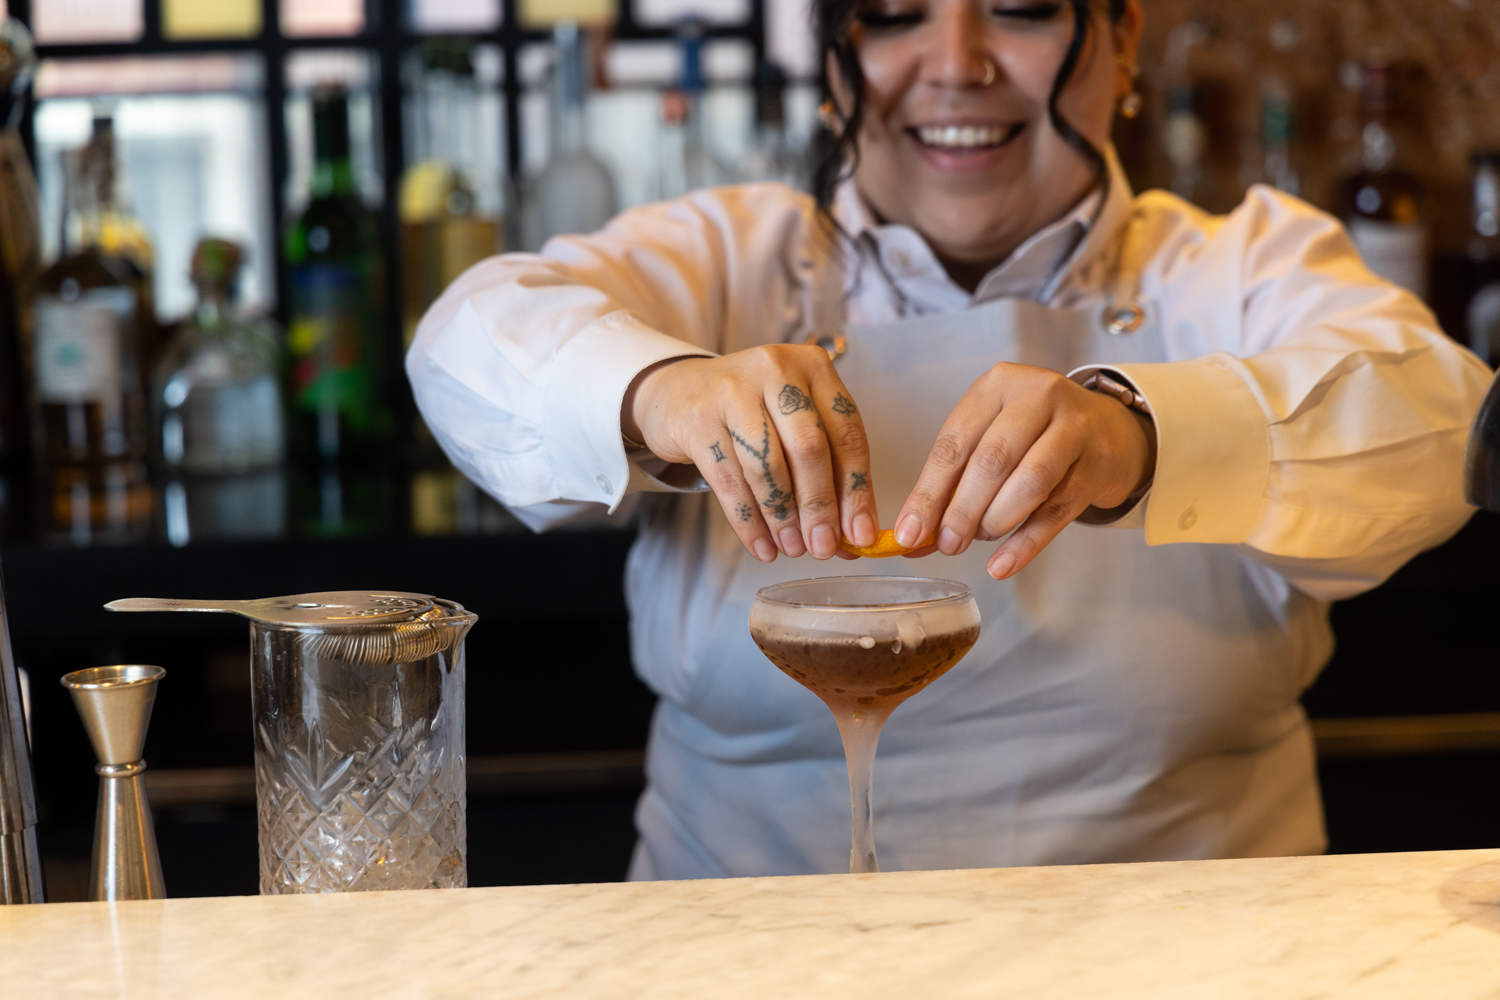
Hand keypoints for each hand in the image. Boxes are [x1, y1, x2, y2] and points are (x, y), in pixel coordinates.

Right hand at [624, 345, 879, 561]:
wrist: (678, 393)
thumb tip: (855, 538)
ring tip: (793, 549)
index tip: (861, 534)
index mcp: (813, 367)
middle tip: (823, 549)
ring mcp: (733, 391)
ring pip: (768, 467)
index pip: (847, 433)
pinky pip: (730, 481)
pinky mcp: (699, 419)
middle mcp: (775, 371)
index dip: (856, 489)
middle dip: (819, 506)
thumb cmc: (751, 414)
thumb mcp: (793, 425)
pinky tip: (762, 546)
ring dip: (783, 517)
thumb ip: (827, 471)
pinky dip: (749, 521)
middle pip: (809, 449)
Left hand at [892, 363, 1155, 578]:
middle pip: (992, 461)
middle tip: (947, 544)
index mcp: (997, 384)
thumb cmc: (1032, 433)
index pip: (954, 443)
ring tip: (979, 540)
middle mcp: (1038, 396)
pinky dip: (1026, 543)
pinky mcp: (1098, 464)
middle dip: (962, 510)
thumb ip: (953, 481)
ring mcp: (1075, 427)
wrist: (1107, 428)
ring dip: (996, 520)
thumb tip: (914, 535)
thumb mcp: (989, 436)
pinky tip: (1003, 565)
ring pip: (1030, 482)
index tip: (910, 533)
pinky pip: (1058, 510)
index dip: (929, 493)